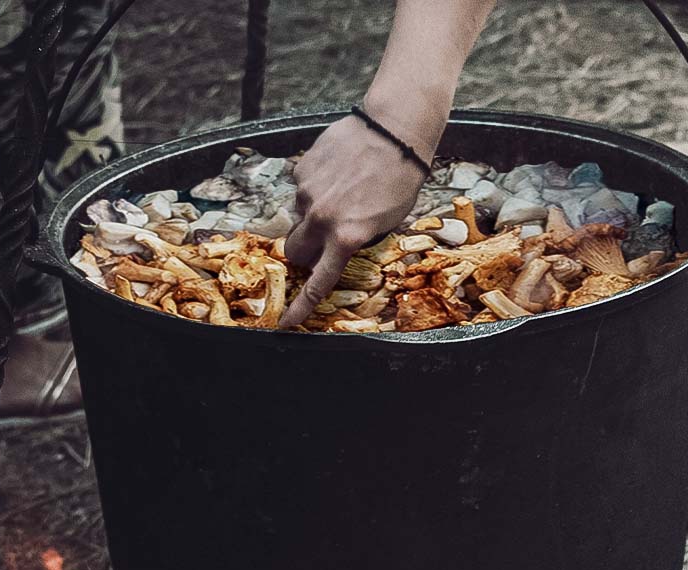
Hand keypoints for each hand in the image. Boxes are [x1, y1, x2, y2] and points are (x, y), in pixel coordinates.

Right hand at [279, 113, 432, 326]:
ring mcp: (307, 193)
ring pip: (299, 217)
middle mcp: (321, 219)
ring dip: (314, 214)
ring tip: (345, 192)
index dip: (301, 306)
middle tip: (320, 242)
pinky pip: (303, 189)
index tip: (285, 321)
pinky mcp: (301, 170)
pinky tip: (339, 173)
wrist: (393, 130)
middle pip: (293, 252)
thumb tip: (339, 248)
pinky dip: (316, 188)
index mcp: (346, 238)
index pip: (318, 282)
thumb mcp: (389, 222)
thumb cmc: (402, 180)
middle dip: (302, 253)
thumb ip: (359, 239)